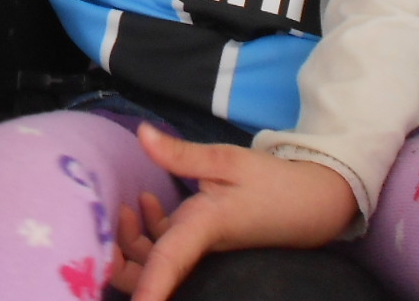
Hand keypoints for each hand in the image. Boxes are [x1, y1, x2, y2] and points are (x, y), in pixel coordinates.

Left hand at [124, 125, 358, 300]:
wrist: (312, 203)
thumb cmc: (273, 182)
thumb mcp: (227, 159)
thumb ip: (180, 153)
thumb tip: (142, 133)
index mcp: (203, 227)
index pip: (167, 261)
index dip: (148, 289)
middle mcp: (197, 245)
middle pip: (151, 270)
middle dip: (120, 258)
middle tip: (107, 222)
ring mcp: (198, 246)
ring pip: (154, 259)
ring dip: (131, 239)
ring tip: (125, 205)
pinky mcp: (202, 241)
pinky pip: (165, 247)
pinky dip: (149, 229)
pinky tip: (147, 202)